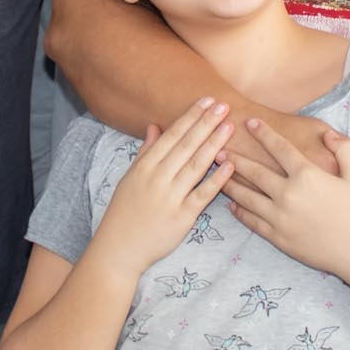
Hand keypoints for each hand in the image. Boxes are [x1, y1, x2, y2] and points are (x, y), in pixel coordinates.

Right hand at [89, 100, 235, 277]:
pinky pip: (202, 195)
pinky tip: (230, 165)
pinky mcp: (182, 217)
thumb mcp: (130, 178)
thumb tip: (155, 126)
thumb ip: (145, 152)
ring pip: (196, 166)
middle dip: (206, 124)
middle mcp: (157, 178)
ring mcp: (170, 197)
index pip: (172, 136)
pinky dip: (217, 179)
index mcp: (144, 167)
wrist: (118, 249)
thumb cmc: (124, 212)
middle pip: (186, 146)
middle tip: (224, 105)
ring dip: (214, 144)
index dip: (191, 117)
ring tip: (229, 127)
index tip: (207, 101)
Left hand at [225, 119, 349, 279]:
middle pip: (254, 171)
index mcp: (307, 175)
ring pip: (247, 196)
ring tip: (217, 173)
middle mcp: (288, 194)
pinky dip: (240, 211)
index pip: (279, 148)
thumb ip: (344, 150)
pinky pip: (252, 221)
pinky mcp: (278, 237)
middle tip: (218, 147)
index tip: (251, 122)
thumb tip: (331, 136)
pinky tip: (232, 205)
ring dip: (230, 183)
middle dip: (235, 157)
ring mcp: (280, 217)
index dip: (264, 133)